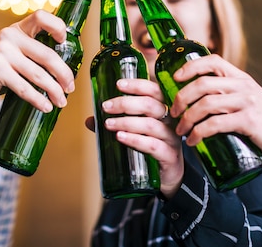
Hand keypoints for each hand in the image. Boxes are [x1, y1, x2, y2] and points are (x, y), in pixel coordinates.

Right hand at [0, 10, 74, 114]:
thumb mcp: (12, 53)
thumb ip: (32, 53)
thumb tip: (64, 71)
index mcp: (16, 29)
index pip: (42, 17)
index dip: (58, 26)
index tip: (64, 42)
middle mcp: (10, 36)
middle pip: (48, 54)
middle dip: (63, 74)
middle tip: (70, 87)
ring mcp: (2, 52)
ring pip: (39, 74)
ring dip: (54, 91)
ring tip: (61, 101)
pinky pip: (25, 87)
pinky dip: (38, 99)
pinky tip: (45, 106)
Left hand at [88, 78, 184, 198]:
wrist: (168, 177)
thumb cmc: (152, 149)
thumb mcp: (134, 133)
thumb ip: (115, 125)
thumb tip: (90, 120)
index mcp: (163, 110)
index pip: (154, 90)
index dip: (138, 85)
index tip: (118, 84)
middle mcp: (170, 121)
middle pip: (151, 105)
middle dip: (126, 103)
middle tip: (106, 106)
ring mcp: (171, 139)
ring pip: (151, 124)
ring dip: (126, 122)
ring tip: (108, 124)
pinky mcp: (170, 156)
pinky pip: (153, 145)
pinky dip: (135, 140)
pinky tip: (121, 137)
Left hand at [170, 54, 261, 168]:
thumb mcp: (250, 100)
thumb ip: (231, 96)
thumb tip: (200, 100)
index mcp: (242, 78)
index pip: (213, 60)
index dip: (190, 66)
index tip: (174, 78)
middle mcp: (244, 86)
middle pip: (202, 83)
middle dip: (181, 98)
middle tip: (173, 113)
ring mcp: (247, 102)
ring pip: (205, 104)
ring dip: (187, 119)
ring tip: (180, 131)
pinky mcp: (248, 121)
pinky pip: (215, 124)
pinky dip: (198, 133)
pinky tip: (193, 141)